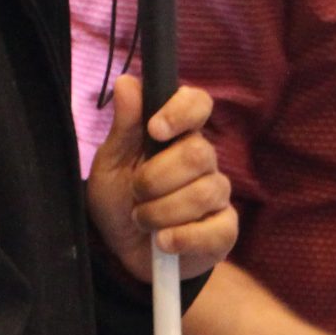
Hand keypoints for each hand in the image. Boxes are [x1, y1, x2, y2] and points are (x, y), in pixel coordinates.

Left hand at [87, 76, 236, 281]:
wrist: (125, 253)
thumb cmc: (120, 202)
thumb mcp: (111, 164)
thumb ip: (123, 126)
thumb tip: (127, 81)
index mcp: (177, 135)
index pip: (198, 103)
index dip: (181, 111)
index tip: (155, 129)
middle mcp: (203, 160)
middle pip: (198, 153)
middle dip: (157, 178)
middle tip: (135, 193)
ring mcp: (217, 195)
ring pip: (203, 193)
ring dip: (160, 212)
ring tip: (142, 221)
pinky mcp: (224, 230)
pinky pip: (215, 230)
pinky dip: (183, 237)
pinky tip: (163, 241)